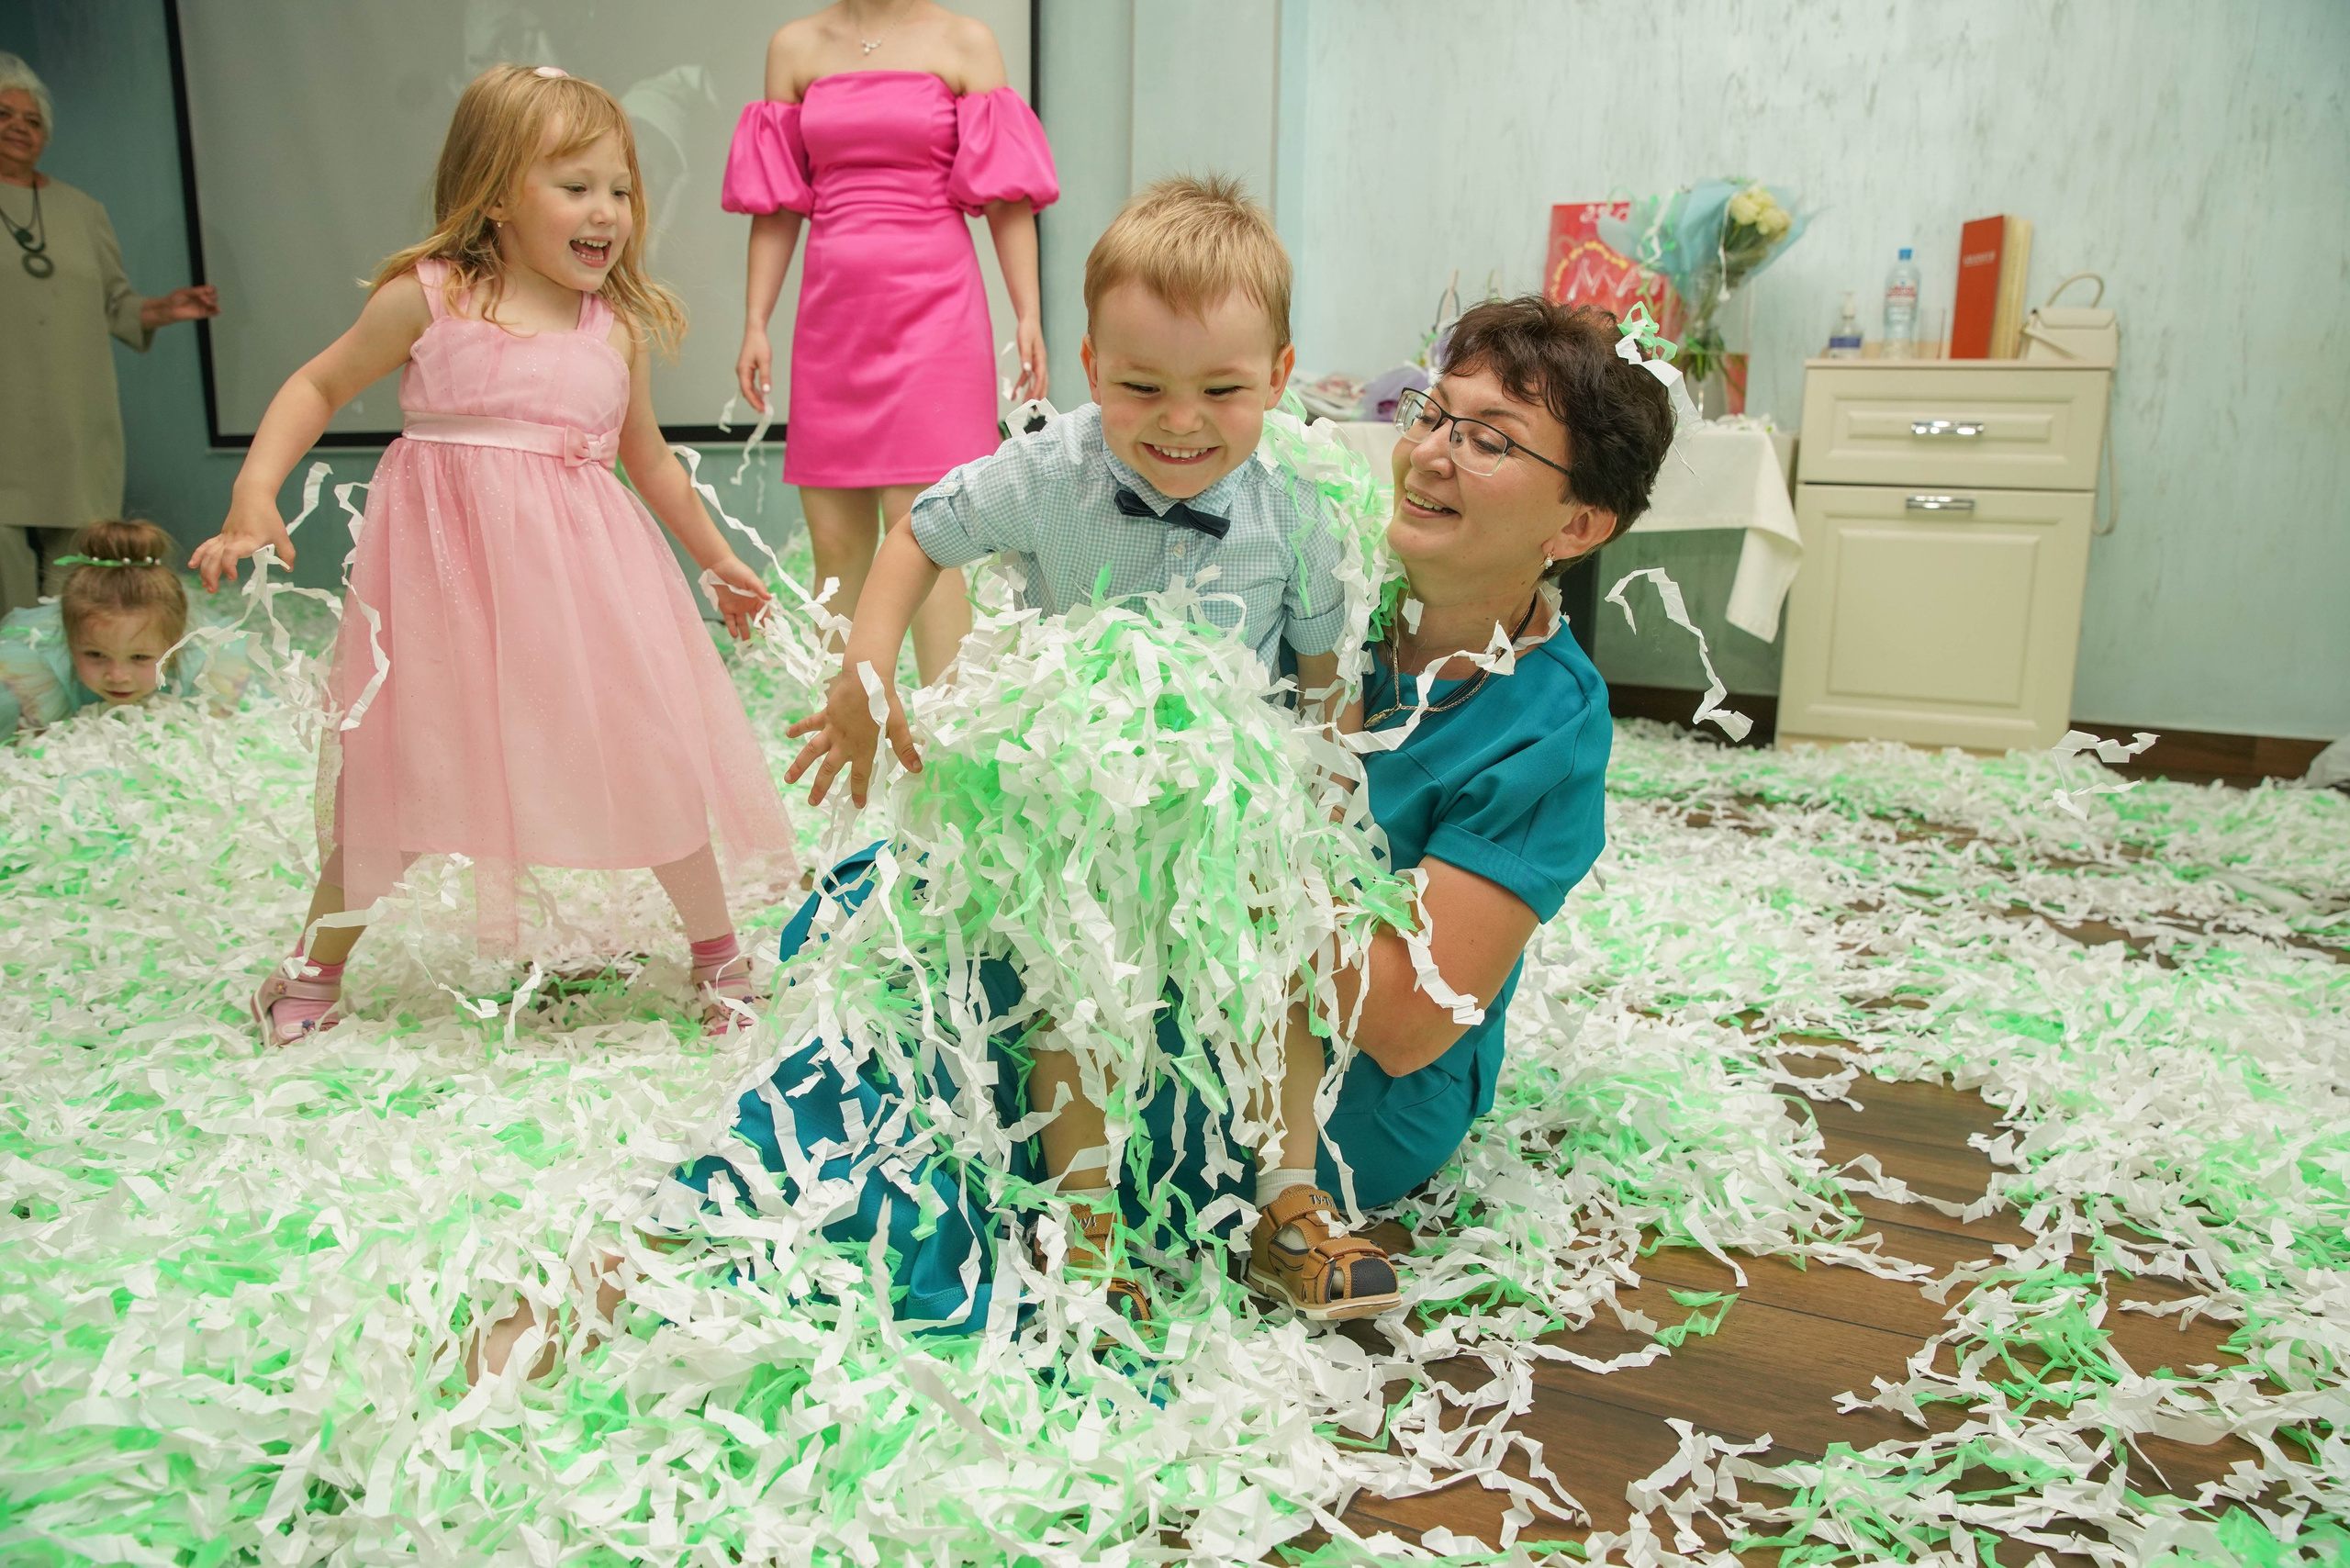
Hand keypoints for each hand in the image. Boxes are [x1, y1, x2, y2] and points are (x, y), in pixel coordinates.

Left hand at [141, 284, 218, 329]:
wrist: (170, 308)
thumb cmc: (176, 298)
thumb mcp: (187, 291)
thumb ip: (198, 291)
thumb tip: (210, 289)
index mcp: (198, 292)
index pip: (211, 289)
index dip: (211, 289)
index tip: (206, 290)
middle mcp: (201, 299)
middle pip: (214, 296)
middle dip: (211, 296)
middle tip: (203, 299)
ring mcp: (202, 306)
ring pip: (214, 304)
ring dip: (213, 303)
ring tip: (207, 304)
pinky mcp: (201, 314)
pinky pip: (212, 313)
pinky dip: (216, 311)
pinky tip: (217, 309)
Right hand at [189, 491, 294, 591]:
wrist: (252, 496)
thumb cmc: (267, 515)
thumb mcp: (281, 535)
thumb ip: (287, 553)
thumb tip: (289, 569)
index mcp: (247, 540)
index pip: (231, 553)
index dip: (229, 565)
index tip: (232, 577)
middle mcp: (232, 539)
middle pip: (214, 557)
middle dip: (211, 575)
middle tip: (213, 590)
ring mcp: (224, 537)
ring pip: (208, 554)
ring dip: (204, 570)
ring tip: (206, 585)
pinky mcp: (221, 535)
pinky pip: (206, 546)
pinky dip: (198, 555)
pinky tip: (192, 565)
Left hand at [703, 554, 770, 640]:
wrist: (718, 566)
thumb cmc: (737, 569)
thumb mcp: (750, 578)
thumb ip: (759, 588)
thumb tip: (769, 598)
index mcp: (756, 597)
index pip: (764, 612)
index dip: (768, 621)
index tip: (770, 631)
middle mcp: (748, 604)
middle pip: (755, 620)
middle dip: (759, 630)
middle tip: (762, 640)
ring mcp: (737, 607)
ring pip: (742, 624)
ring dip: (745, 633)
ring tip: (747, 644)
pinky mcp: (726, 608)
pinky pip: (730, 621)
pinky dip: (732, 628)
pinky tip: (735, 636)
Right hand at [736, 330, 773, 414]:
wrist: (755, 332)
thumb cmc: (759, 344)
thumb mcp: (765, 360)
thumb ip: (765, 376)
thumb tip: (766, 391)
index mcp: (743, 371)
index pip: (747, 391)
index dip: (754, 401)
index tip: (762, 410)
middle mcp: (740, 372)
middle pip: (746, 392)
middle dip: (754, 402)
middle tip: (765, 411)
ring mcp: (742, 371)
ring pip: (748, 388)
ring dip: (755, 397)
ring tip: (764, 405)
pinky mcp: (746, 369)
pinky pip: (749, 383)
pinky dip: (755, 390)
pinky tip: (762, 394)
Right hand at [783, 661, 920, 807]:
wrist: (866, 678)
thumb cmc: (884, 702)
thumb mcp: (898, 726)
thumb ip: (905, 749)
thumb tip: (917, 769)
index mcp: (862, 748)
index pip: (861, 775)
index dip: (859, 791)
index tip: (857, 806)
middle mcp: (843, 743)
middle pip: (829, 769)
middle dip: (820, 787)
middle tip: (812, 802)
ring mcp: (832, 729)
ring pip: (812, 751)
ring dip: (799, 765)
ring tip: (788, 779)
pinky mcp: (825, 715)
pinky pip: (810, 723)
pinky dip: (798, 728)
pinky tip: (787, 734)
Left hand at [1011, 316, 1047, 403]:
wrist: (1029, 321)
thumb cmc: (1027, 330)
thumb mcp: (1025, 341)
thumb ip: (1025, 356)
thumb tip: (1027, 370)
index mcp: (1041, 360)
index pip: (1040, 379)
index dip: (1037, 390)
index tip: (1032, 401)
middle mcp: (1041, 364)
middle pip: (1041, 384)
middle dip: (1037, 397)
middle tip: (1033, 411)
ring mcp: (1036, 365)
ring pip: (1035, 383)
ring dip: (1030, 395)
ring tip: (1023, 406)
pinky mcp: (1030, 364)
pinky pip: (1027, 378)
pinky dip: (1021, 386)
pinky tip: (1014, 394)